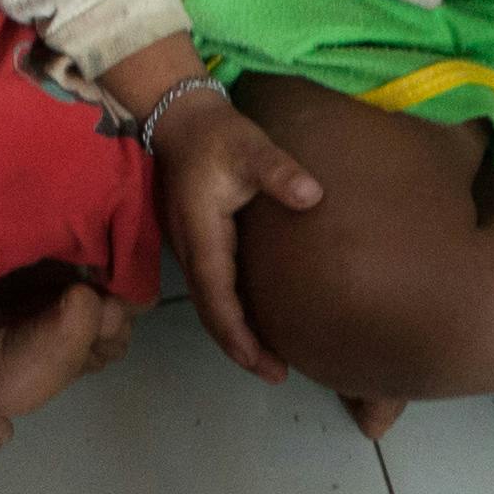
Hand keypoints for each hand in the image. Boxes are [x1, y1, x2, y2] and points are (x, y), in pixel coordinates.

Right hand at [142, 81, 321, 381]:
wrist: (182, 120)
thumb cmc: (218, 134)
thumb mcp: (250, 146)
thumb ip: (279, 170)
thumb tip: (312, 195)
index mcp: (202, 234)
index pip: (217, 296)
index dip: (236, 332)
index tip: (259, 361)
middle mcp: (192, 250)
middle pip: (212, 313)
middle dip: (240, 348)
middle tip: (277, 374)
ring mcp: (192, 250)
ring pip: (212, 305)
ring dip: (237, 336)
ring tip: (271, 363)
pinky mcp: (201, 246)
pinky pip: (216, 291)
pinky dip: (234, 315)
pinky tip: (258, 325)